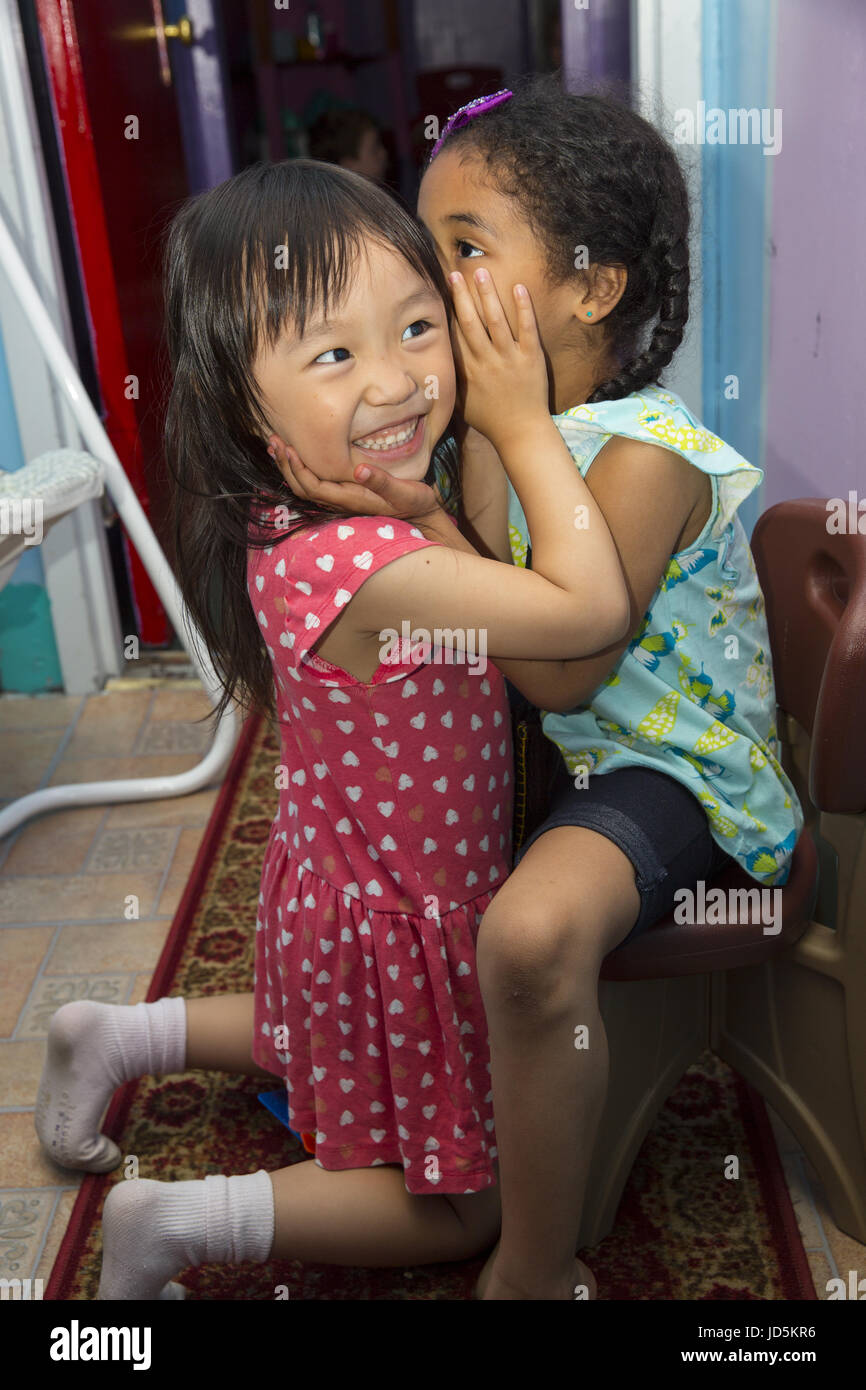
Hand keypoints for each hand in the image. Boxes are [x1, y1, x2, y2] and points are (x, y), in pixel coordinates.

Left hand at [268, 436, 443, 523]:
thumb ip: (382, 481)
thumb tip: (360, 469)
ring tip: (276, 446)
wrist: (422, 515)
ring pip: (305, 486)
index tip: (288, 448)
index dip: (298, 469)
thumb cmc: (415, 502)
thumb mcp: (405, 491)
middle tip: (273, 440)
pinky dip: (300, 469)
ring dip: (289, 467)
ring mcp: (341, 499)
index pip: (313, 486)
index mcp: (351, 499)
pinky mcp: (344, 494)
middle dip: (286, 465)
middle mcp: (341, 502)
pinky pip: (314, 483)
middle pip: (302, 487)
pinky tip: (294, 457)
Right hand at [448, 270, 549, 447]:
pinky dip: (523, 308)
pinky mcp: (531, 358)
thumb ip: (452, 382)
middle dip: (462, 296)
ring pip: (496, 321)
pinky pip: (527, 329)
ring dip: (488, 295)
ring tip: (481, 272)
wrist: (521, 432)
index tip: (440, 292)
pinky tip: (518, 288)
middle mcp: (487, 361)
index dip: (447, 312)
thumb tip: (437, 368)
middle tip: (454, 273)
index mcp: (468, 371)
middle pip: (471, 322)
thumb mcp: (462, 404)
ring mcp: (510, 358)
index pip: (455, 335)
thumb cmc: (491, 420)